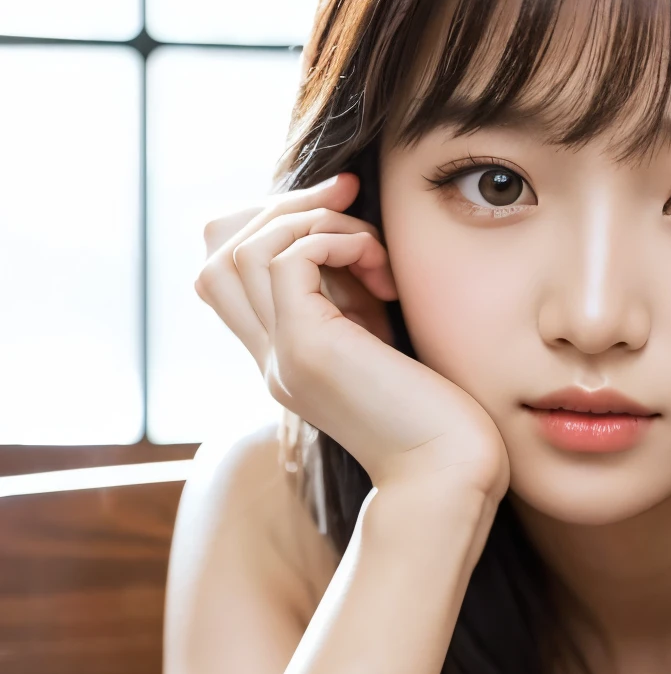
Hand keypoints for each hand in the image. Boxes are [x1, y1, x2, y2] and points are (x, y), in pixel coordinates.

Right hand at [196, 173, 508, 499]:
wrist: (452, 475)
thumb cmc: (441, 416)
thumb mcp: (386, 344)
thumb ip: (356, 303)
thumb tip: (355, 242)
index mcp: (285, 358)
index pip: (228, 276)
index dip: (273, 227)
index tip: (342, 216)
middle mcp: (270, 359)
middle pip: (215, 255)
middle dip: (281, 208)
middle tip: (348, 198)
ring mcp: (281, 356)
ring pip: (240, 249)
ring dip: (312, 221)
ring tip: (374, 247)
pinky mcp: (308, 351)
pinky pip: (286, 259)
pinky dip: (331, 239)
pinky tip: (379, 265)